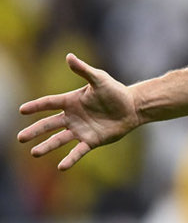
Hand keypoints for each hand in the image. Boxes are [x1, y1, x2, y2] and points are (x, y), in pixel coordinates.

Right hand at [17, 53, 140, 169]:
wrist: (132, 107)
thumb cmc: (115, 91)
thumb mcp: (100, 79)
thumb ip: (83, 70)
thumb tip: (69, 56)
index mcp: (71, 101)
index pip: (49, 103)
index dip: (36, 106)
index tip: (21, 110)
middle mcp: (72, 117)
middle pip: (49, 124)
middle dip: (35, 131)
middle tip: (20, 138)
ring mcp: (80, 130)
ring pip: (59, 139)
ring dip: (47, 146)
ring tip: (34, 153)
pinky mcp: (91, 141)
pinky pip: (78, 151)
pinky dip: (70, 159)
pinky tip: (61, 166)